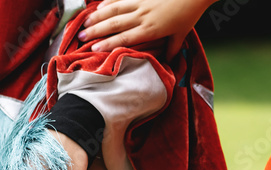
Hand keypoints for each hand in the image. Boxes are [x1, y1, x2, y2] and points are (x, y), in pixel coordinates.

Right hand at [80, 0, 213, 59]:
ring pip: (115, 9)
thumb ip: (171, 49)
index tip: (94, 48)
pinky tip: (99, 6)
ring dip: (98, 16)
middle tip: (81, 36)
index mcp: (151, 29)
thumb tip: (166, 63)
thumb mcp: (181, 35)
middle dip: (96, 30)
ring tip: (85, 22)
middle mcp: (142, 15)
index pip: (125, 38)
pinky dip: (109, 1)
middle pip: (115, 24)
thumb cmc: (188, 14)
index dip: (109, 43)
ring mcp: (141, 1)